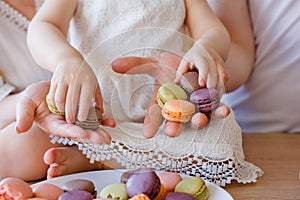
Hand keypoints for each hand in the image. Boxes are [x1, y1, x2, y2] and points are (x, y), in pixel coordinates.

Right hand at [15, 81, 114, 143]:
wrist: (44, 89)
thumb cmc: (34, 97)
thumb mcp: (26, 104)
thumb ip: (24, 115)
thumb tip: (19, 128)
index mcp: (54, 125)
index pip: (64, 130)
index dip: (73, 131)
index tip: (82, 133)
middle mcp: (66, 124)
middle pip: (81, 131)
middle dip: (93, 136)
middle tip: (105, 140)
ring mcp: (76, 119)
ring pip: (89, 126)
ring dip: (101, 129)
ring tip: (111, 131)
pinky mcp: (82, 112)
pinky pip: (94, 116)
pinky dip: (102, 118)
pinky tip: (110, 121)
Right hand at [47, 58, 102, 123]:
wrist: (68, 59)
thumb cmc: (84, 74)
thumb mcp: (94, 83)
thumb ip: (98, 97)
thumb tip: (101, 111)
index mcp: (88, 80)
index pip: (85, 98)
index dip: (83, 109)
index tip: (82, 119)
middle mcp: (76, 79)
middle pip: (72, 99)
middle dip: (71, 112)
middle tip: (71, 122)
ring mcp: (64, 79)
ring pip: (61, 97)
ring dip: (62, 109)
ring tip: (65, 116)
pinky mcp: (55, 79)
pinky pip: (53, 94)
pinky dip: (54, 103)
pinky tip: (58, 108)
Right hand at [112, 52, 229, 137]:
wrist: (195, 60)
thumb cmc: (172, 65)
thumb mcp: (154, 63)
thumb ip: (136, 65)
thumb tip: (114, 64)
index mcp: (163, 101)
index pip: (154, 114)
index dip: (151, 123)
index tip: (147, 133)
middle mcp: (179, 108)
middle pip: (175, 120)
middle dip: (174, 126)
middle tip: (172, 132)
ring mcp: (195, 107)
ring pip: (196, 118)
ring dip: (198, 121)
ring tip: (199, 120)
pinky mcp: (211, 103)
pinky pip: (215, 109)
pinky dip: (219, 111)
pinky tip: (225, 110)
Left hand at [175, 41, 228, 93]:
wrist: (209, 46)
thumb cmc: (194, 56)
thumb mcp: (185, 60)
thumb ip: (181, 71)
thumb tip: (176, 83)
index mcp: (200, 56)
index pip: (203, 65)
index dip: (203, 74)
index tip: (202, 84)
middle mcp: (212, 59)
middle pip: (214, 73)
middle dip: (212, 86)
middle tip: (208, 98)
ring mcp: (220, 64)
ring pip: (222, 77)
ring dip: (219, 89)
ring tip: (213, 101)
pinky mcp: (224, 69)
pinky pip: (225, 80)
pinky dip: (222, 89)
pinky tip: (217, 97)